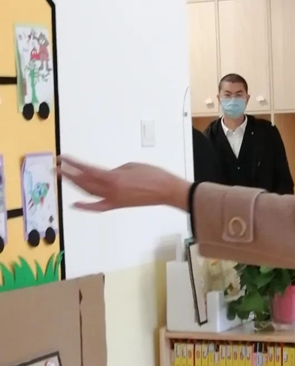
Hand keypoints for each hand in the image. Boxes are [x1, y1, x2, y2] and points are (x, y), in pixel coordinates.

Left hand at [58, 157, 189, 211]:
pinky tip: (75, 204)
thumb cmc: (152, 174)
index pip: (87, 170)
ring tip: (64, 177)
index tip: (62, 159)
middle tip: (57, 167)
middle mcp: (109, 190)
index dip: (73, 164)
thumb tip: (106, 175)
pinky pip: (98, 207)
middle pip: (84, 182)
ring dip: (75, 185)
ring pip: (88, 192)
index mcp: (112, 177)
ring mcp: (112, 199)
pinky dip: (86, 206)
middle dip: (69, 174)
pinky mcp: (117, 205)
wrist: (166, 190)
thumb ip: (115, 170)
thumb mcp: (131, 166)